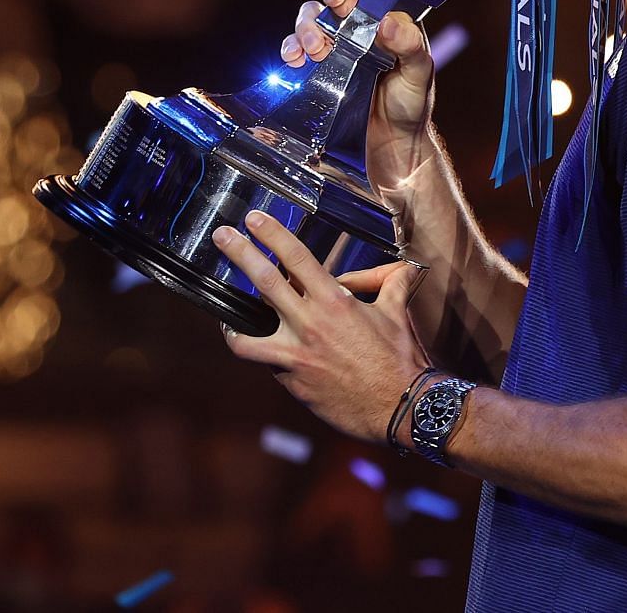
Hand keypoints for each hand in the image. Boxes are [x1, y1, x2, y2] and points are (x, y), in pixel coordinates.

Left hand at [214, 210, 428, 445]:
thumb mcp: (396, 313)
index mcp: (334, 302)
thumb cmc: (399, 359)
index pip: (297, 258)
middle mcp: (310, 324)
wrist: (400, 407)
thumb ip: (393, 284)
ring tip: (226, 318)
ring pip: (246, 335)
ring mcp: (296, 356)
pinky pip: (268, 365)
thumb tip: (404, 267)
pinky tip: (264, 354)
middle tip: (222, 235)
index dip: (272, 234)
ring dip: (231, 324)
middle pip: (265, 281)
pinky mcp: (292, 382)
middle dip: (239, 253)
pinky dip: (266, 357)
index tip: (254, 219)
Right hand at [280, 0, 436, 193]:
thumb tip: (388, 22)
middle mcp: (359, 29)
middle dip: (322, 1)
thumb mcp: (418, 74)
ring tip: (313, 50)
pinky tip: (294, 60)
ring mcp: (337, 48)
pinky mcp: (320, 70)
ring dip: (306, 28)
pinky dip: (290, 48)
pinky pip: (297, 49)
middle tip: (326, 15)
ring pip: (311, 20)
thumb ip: (410, 46)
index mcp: (385, 20)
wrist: (392, 147)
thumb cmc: (411, 106)